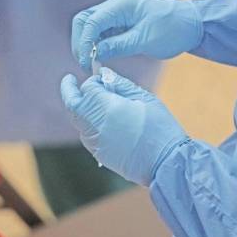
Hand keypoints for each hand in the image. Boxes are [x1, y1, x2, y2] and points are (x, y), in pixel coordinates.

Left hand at [60, 68, 188, 185]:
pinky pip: (86, 135)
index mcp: (109, 108)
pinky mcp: (99, 154)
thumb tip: (104, 74)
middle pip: (73, 105)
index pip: (88, 88)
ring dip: (79, 108)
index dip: (92, 80)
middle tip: (70, 81)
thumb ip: (122, 84)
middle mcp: (97, 125)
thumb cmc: (160, 128)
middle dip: (70, 91)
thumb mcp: (145, 98)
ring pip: (77, 121)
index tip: (100, 77)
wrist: (166, 163)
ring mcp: (96, 142)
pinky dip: (87, 123)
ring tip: (88, 100)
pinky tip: (99, 120)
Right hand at [71, 0, 202, 71]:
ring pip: (91, 26)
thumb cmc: (173, 29)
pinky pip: (102, 32)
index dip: (84, 42)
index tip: (86, 62)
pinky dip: (97, 44)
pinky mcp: (121, 23)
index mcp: (122, 5)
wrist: (191, 24)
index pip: (91, 21)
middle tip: (85, 62)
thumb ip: (118, 45)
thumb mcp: (145, 41)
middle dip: (81, 41)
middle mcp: (116, 6)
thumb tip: (94, 53)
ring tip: (92, 63)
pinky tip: (100, 57)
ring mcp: (117, 13)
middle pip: (84, 20)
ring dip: (88, 43)